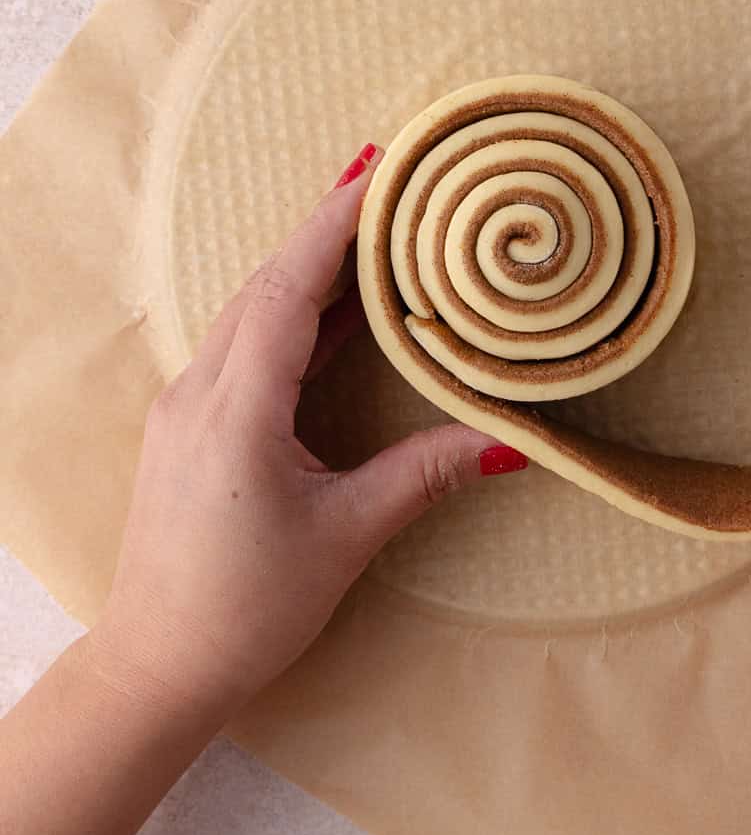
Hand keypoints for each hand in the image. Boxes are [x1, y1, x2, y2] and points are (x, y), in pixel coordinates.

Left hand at [91, 143, 525, 719]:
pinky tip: (338, 312)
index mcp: (237, 407)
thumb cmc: (244, 607)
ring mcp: (189, 406)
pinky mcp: (192, 427)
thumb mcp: (345, 536)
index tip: (380, 170)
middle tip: (391, 183)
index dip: (335, 223)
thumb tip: (508, 441)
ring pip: (253, 312)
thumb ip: (423, 474)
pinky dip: (294, 314)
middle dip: (329, 228)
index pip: (289, 288)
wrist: (157, 664)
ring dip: (311, 268)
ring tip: (374, 232)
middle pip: (268, 284)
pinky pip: (245, 346)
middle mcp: (201, 391)